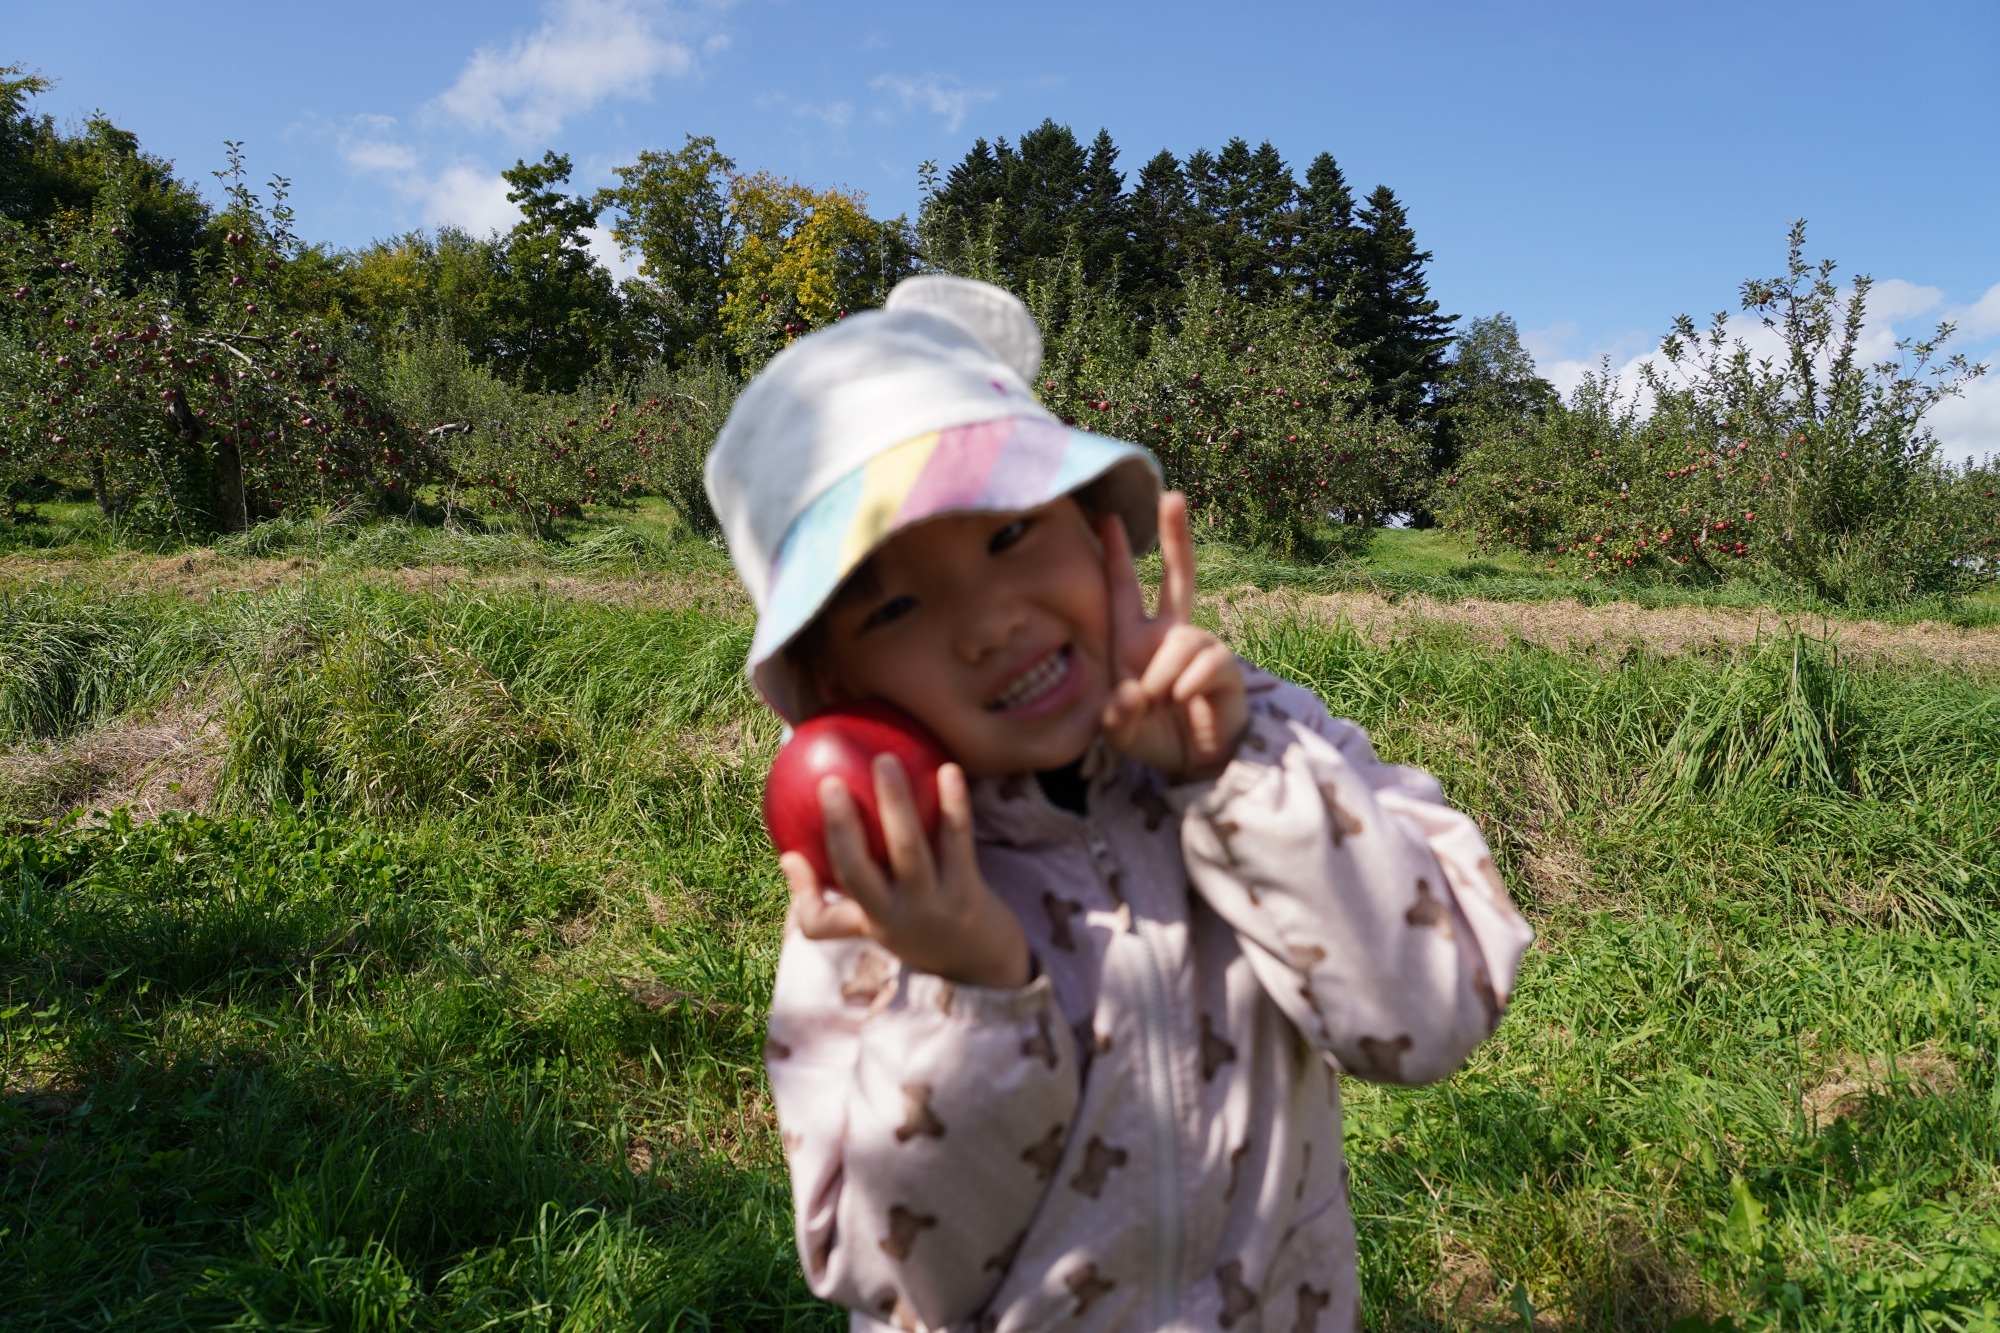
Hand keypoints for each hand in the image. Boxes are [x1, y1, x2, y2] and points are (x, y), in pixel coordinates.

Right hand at [781, 754, 1030, 988]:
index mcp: (868, 923)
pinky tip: (949, 769)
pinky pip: (957, 839)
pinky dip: (953, 803)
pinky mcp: (968, 890)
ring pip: (908, 850)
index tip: (789, 853)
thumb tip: (790, 857)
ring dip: (895, 804)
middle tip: (831, 782)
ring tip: (885, 762)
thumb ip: (838, 893)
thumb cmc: (921, 927)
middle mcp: (896, 917)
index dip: (802, 890)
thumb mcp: (881, 922)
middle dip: (840, 827)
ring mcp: (932, 904)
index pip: (821, 920)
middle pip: (858, 872)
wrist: (987, 961)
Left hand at [1097, 491, 1247, 782]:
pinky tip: (1183, 699)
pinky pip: (1209, 661)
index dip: (1117, 556)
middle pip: (1179, 576)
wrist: (1194, 766)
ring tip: (1160, 700)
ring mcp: (1200, 649)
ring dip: (1164, 673)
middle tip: (1173, 496)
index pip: (1124, 590)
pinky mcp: (1226, 668)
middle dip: (1176, 536)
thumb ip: (1115, 716)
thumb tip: (1132, 692)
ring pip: (1184, 638)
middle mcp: (1168, 636)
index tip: (1105, 517)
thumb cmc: (1152, 739)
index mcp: (1134, 642)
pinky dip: (1189, 682)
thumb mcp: (1119, 732)